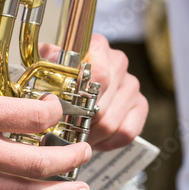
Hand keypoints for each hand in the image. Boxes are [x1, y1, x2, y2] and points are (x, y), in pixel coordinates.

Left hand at [41, 34, 147, 150]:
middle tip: (65, 131)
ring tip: (77, 137)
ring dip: (91, 135)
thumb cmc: (61, 78)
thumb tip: (54, 57)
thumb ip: (48, 58)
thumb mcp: (48, 64)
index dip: (82, 97)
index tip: (64, 109)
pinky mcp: (141, 105)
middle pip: (102, 104)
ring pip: (111, 122)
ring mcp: (132, 84)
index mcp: (97, 47)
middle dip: (80, 123)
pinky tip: (96, 138)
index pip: (98, 74)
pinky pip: (126, 132)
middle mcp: (118, 62)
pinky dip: (108, 142)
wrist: (77, 89)